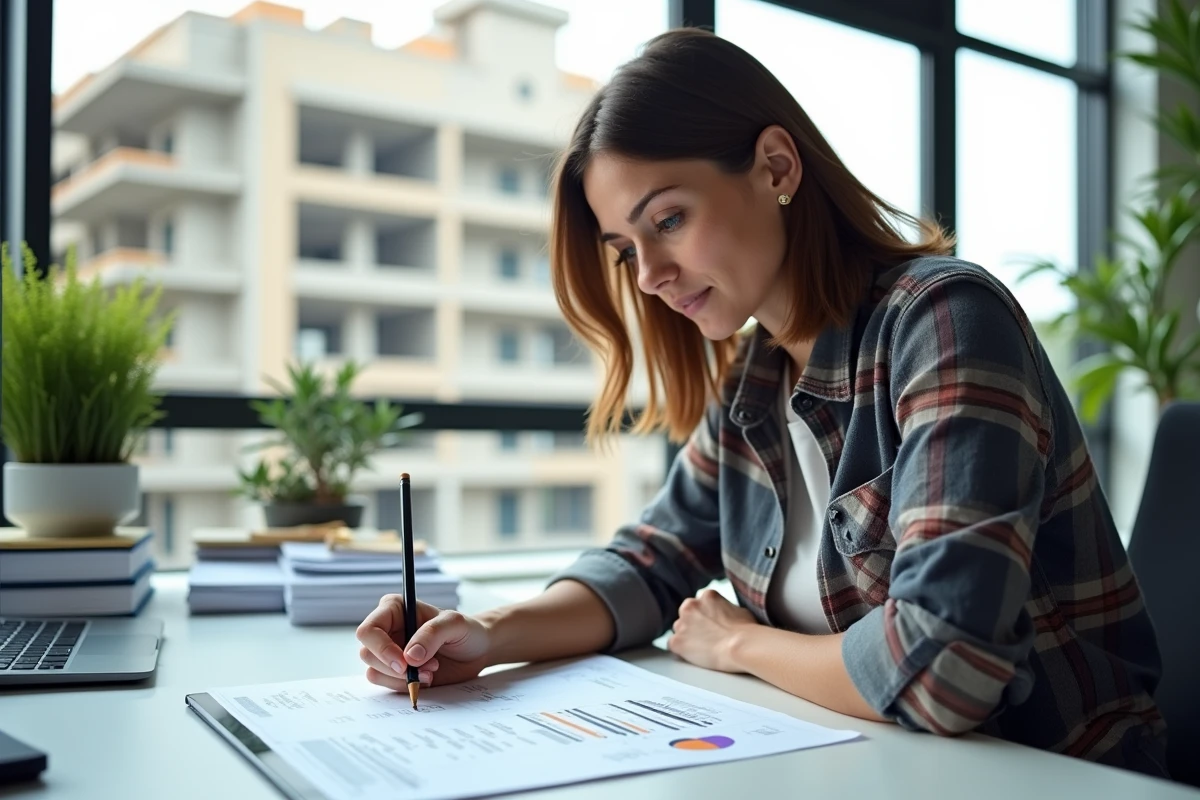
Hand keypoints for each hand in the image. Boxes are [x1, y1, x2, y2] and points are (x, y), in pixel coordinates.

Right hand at [356, 595, 492, 691]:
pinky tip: (427, 678)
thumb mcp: (455, 624)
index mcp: (394, 609)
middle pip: (367, 653)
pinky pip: (385, 684)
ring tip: (432, 671)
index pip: (369, 629)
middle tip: (428, 667)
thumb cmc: (465, 631)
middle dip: (396, 667)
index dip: (381, 648)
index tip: (404, 663)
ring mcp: (388, 651)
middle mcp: (386, 629)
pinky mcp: (394, 671)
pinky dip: (404, 686)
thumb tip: (409, 656)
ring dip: (402, 678)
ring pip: (374, 671)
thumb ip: (433, 633)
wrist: (476, 652)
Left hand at [666, 588, 758, 672]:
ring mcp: (681, 624)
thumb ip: (725, 609)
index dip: (706, 618)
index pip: (700, 605)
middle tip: (707, 638)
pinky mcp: (677, 641)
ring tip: (704, 649)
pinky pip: (673, 645)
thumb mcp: (739, 610)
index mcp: (707, 596)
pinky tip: (696, 655)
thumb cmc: (748, 631)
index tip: (712, 627)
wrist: (741, 646)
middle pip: (686, 615)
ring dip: (688, 637)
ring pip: (679, 630)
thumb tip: (725, 615)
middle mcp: (690, 606)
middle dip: (694, 625)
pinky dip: (682, 651)